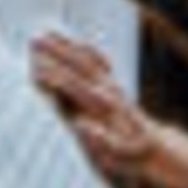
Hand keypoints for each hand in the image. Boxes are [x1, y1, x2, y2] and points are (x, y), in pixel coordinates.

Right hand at [31, 33, 171, 186]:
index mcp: (105, 109)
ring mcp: (112, 86)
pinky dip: (85, 49)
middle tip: (33, 40)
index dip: (55, 78)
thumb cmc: (130, 155)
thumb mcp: (118, 155)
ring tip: (45, 32)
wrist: (155, 148)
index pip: (76, 88)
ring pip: (87, 59)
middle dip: (56, 53)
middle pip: (80, 67)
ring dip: (66, 45)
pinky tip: (73, 40)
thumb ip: (102, 140)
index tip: (34, 69)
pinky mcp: (113, 84)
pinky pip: (98, 60)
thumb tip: (82, 123)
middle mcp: (109, 92)